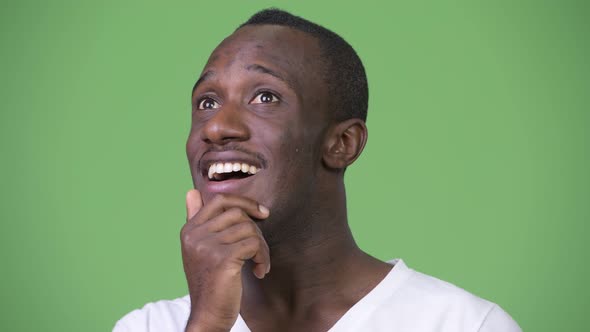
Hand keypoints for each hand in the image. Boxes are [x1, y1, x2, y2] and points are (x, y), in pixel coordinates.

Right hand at [181, 189, 270, 331]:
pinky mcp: (223, 259)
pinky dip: (263, 258)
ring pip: (249, 229)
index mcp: (189, 230)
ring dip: (262, 247)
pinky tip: (259, 271)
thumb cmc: (208, 283)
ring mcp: (207, 246)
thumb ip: (196, 219)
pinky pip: (254, 245)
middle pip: (238, 214)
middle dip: (256, 229)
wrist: (207, 315)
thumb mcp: (198, 249)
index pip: (219, 201)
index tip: (261, 213)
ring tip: (259, 263)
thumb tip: (191, 192)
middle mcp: (195, 235)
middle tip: (259, 250)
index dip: (244, 202)